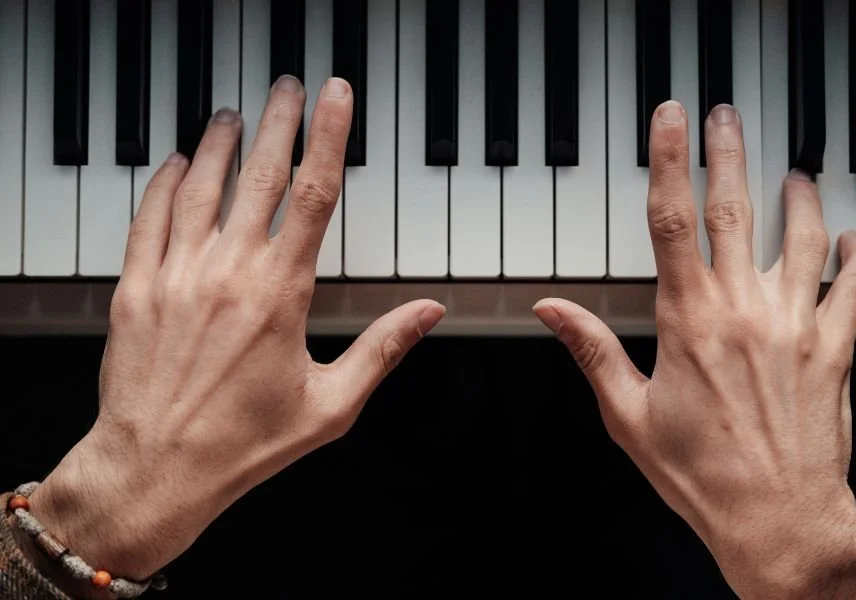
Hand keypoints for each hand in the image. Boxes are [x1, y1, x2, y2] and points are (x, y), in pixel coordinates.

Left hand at [28, 76, 443, 585]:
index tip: (334, 97)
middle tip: (288, 86)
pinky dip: (165, 181)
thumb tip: (427, 313)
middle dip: (278, 121)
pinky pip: (148, 216)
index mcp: (280, 295)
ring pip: (201, 186)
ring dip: (221, 143)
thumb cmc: (243, 443)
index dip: (328, 137)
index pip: (313, 195)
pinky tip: (179, 163)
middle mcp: (227, 273)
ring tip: (235, 113)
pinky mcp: (135, 287)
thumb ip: (383, 350)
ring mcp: (176, 275)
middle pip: (258, 175)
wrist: (155, 469)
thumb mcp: (331, 405)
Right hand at [534, 102, 855, 598]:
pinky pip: (855, 286)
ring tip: (794, 172)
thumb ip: (592, 351)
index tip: (671, 120)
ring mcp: (795, 324)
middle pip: (736, 209)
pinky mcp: (835, 347)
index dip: (669, 160)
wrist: (779, 520)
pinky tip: (852, 238)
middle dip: (728, 153)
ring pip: (801, 236)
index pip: (673, 220)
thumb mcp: (628, 415)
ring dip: (798, 197)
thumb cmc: (703, 474)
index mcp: (689, 321)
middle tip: (726, 116)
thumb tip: (551, 310)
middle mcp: (744, 311)